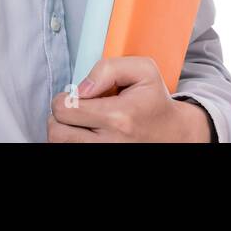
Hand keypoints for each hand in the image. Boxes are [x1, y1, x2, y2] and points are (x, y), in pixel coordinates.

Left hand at [47, 57, 210, 141]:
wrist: (173, 134)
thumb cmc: (154, 101)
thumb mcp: (143, 70)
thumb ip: (109, 68)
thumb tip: (82, 88)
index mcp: (118, 117)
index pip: (65, 109)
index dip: (64, 98)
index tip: (77, 96)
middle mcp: (110, 142)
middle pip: (57, 132)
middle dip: (59, 116)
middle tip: (73, 109)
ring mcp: (106, 155)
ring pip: (60, 145)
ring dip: (64, 131)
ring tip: (78, 122)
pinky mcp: (103, 162)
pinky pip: (72, 152)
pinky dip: (72, 141)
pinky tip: (84, 133)